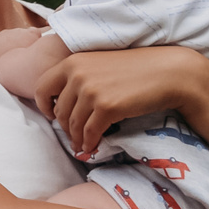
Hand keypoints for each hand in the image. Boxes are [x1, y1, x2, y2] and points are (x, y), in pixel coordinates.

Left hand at [32, 46, 208, 156]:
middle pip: (58, 111)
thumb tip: (64, 102)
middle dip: (65, 127)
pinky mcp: (107, 107)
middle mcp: (77, 74)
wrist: (167, 72)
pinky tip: (92, 147)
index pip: (42, 87)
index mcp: (72, 62)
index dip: (44, 105)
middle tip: (72, 136)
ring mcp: (91, 91)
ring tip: (81, 146)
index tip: (51, 115)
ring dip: (76, 139)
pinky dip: (89, 143)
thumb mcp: (100, 63)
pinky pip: (90, 133)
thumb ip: (80, 76)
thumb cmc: (136, 68)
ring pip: (73, 125)